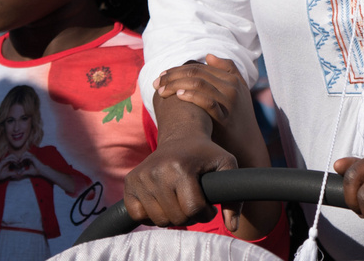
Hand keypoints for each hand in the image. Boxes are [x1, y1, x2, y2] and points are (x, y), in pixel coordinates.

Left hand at [16, 152, 46, 178]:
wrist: (41, 171)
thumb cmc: (36, 171)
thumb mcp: (28, 172)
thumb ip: (23, 172)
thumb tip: (18, 174)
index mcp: (29, 160)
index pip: (23, 158)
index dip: (19, 160)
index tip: (17, 165)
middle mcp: (30, 158)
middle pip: (23, 155)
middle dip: (19, 158)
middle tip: (16, 163)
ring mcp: (31, 157)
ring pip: (24, 154)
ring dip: (20, 158)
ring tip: (18, 162)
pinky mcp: (32, 157)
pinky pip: (26, 156)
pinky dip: (22, 158)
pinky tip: (20, 162)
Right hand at [123, 132, 238, 227]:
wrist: (180, 136)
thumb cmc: (205, 153)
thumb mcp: (226, 165)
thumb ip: (234, 198)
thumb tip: (233, 227)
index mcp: (180, 167)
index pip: (193, 209)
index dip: (205, 213)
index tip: (209, 206)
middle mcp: (157, 171)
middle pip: (176, 217)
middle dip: (190, 216)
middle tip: (194, 202)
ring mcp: (141, 177)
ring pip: (159, 220)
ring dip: (173, 217)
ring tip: (181, 202)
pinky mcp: (130, 182)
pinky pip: (139, 215)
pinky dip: (152, 215)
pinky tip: (164, 202)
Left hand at [155, 56, 266, 169]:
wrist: (247, 145)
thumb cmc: (238, 116)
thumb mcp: (239, 90)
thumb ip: (227, 70)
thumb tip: (208, 56)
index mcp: (232, 78)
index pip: (200, 67)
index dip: (178, 69)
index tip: (163, 75)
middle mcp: (231, 86)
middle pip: (197, 73)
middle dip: (173, 76)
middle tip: (157, 82)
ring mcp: (228, 101)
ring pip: (199, 83)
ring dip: (176, 84)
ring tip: (162, 90)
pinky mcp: (225, 117)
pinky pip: (206, 101)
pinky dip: (191, 95)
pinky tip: (178, 96)